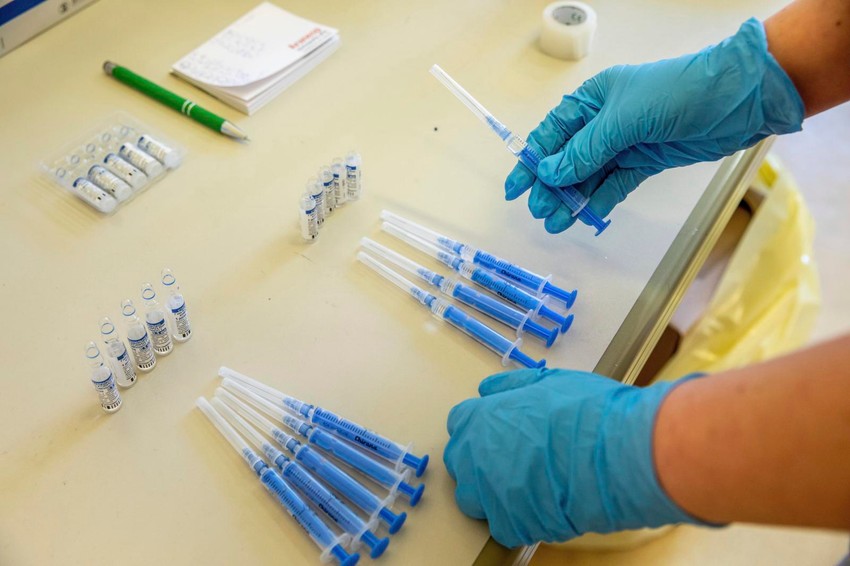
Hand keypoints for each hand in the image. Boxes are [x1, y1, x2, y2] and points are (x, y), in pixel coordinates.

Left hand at [444, 368, 705, 546]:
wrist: (615, 452)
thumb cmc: (587, 411)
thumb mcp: (547, 382)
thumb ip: (512, 387)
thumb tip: (487, 389)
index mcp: (481, 419)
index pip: (460, 423)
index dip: (482, 426)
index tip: (499, 430)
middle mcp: (476, 456)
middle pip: (460, 462)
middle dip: (479, 460)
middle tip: (514, 458)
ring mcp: (490, 493)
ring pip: (472, 499)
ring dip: (490, 493)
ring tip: (525, 486)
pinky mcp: (511, 524)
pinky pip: (502, 526)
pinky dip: (518, 519)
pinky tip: (542, 506)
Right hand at [505, 18, 803, 232]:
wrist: (736, 99)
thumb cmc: (678, 93)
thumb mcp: (624, 118)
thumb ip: (586, 150)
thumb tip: (550, 173)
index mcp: (593, 99)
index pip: (553, 133)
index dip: (532, 161)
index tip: (516, 188)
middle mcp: (604, 121)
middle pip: (567, 159)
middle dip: (550, 186)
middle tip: (539, 211)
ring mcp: (624, 143)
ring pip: (588, 176)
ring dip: (572, 198)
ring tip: (556, 222)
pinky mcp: (644, 162)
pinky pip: (614, 185)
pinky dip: (599, 201)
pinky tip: (584, 216)